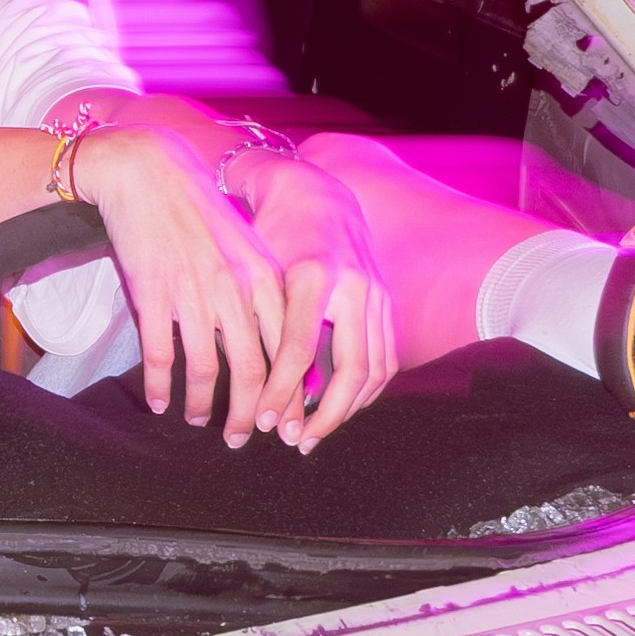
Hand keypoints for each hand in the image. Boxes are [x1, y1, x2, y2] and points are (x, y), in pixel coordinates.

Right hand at [81, 126, 364, 450]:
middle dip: (249, 415)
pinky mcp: (152, 293)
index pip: (289, 352)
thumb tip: (281, 346)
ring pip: (207, 370)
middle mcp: (235, 288)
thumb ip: (265, 292)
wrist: (148, 171)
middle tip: (240, 439)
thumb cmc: (200, 211)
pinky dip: (159, 387)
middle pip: (254, 371)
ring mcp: (192, 292)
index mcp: (265, 278)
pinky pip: (160, 356)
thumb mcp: (246, 247)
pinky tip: (159, 402)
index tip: (281, 422)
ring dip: (204, 406)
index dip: (287, 395)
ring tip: (200, 421)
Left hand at [230, 150, 399, 442]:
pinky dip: (367, 393)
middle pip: (351, 369)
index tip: (263, 421)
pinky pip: (386, 359)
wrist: (316, 194)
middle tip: (294, 441)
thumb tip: (246, 389)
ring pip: (375, 370)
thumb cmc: (272, 235)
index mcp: (312, 276)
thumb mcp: (255, 270)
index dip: (281, 392)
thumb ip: (256, 322)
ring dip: (347, 411)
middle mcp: (353, 286)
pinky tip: (340, 410)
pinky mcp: (388, 303)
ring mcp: (377, 295)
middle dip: (324, 415)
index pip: (299, 350)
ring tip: (314, 434)